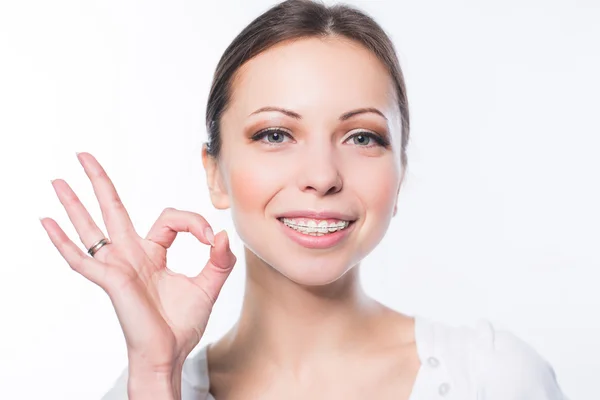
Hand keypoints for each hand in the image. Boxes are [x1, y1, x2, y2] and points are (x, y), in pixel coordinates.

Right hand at [40, 152, 236, 372]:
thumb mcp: (208, 286)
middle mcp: (131, 255)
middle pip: (112, 210)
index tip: (211, 238)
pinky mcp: (111, 280)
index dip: (193, 222)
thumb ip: (219, 261)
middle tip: (84, 155)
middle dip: (99, 182)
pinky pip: (82, 259)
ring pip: (91, 228)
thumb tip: (222, 235)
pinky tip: (47, 223)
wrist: (169, 354)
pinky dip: (63, 242)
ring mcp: (117, 266)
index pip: (170, 219)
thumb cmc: (182, 324)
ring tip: (58, 180)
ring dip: (74, 204)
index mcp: (153, 253)